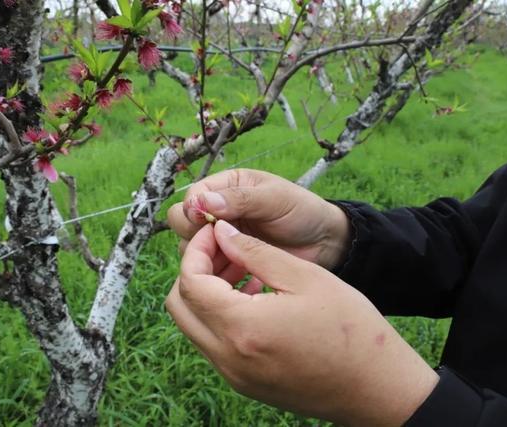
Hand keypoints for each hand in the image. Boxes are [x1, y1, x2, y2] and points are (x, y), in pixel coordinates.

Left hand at [166, 221, 437, 425]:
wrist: (377, 388)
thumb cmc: (351, 330)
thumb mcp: (305, 277)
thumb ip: (255, 252)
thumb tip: (221, 232)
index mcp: (242, 328)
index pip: (190, 282)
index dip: (197, 250)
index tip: (216, 232)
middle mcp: (228, 358)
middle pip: (180, 306)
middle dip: (194, 271)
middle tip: (225, 250)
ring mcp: (234, 376)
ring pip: (194, 325)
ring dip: (207, 294)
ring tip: (243, 270)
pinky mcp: (244, 383)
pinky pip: (214, 344)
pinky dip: (221, 316)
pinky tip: (254, 297)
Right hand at [167, 169, 350, 269]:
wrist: (324, 243)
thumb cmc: (302, 211)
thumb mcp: (275, 199)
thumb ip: (241, 200)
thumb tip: (203, 202)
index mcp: (226, 187)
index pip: (192, 196)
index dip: (194, 210)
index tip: (205, 223)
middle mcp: (217, 212)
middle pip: (182, 222)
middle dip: (194, 234)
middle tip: (218, 245)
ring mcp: (221, 238)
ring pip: (190, 248)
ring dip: (204, 258)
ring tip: (230, 264)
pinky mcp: (228, 262)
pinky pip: (208, 270)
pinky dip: (215, 275)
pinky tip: (234, 280)